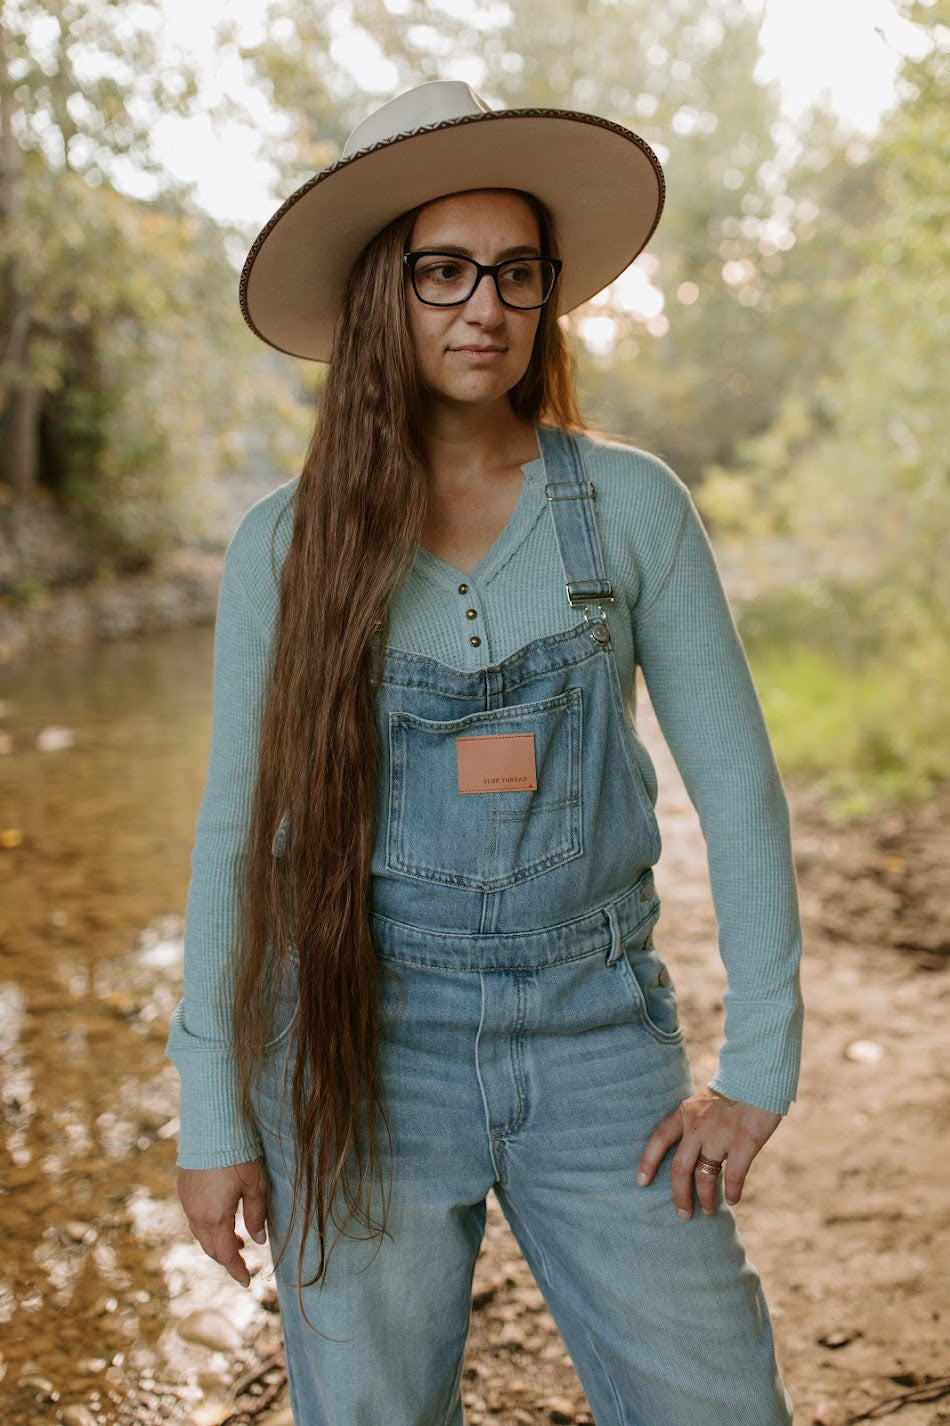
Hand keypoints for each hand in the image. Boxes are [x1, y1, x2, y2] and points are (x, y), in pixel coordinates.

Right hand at [177, 1159, 267, 1286]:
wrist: (210, 1127)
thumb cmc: (236, 1155)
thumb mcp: (255, 1186)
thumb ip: (257, 1216)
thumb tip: (259, 1241)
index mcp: (214, 1218)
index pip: (226, 1255)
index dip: (236, 1270)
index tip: (246, 1282)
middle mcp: (196, 1214)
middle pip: (210, 1247)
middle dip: (226, 1257)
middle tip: (242, 1260)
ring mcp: (187, 1201)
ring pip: (200, 1233)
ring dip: (217, 1241)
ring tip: (236, 1239)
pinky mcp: (184, 1188)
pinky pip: (195, 1216)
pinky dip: (208, 1225)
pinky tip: (221, 1217)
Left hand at [636, 1087, 780, 1218]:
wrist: (759, 1077)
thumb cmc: (732, 1092)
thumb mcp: (702, 1103)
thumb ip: (693, 1124)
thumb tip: (688, 1153)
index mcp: (685, 1114)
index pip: (659, 1139)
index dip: (648, 1161)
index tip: (641, 1182)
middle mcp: (699, 1127)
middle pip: (680, 1168)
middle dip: (679, 1195)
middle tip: (682, 1213)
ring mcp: (721, 1136)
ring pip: (705, 1177)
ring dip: (705, 1198)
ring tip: (706, 1211)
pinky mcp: (745, 1143)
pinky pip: (734, 1176)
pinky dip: (733, 1192)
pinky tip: (732, 1200)